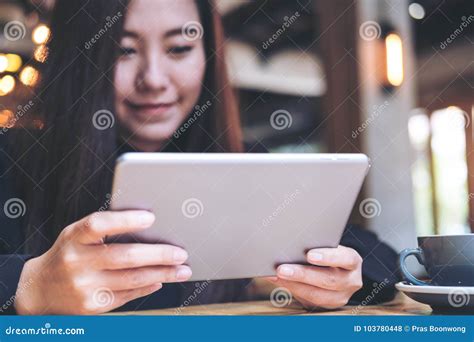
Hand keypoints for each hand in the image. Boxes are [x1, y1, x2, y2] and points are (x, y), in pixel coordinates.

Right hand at [14, 211, 191, 314]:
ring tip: (182, 269)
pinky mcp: (92, 306)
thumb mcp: (76, 235)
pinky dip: (148, 286)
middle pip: (125, 256)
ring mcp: (84, 286)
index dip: (125, 220)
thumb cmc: (68, 253)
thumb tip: (149, 225)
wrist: (38, 290)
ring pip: (132, 279)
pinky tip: (161, 280)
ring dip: (163, 274)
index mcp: (74, 237)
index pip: (99, 225)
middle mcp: (77, 262)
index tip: (151, 217)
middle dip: (159, 254)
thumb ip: (105, 228)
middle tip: (181, 253)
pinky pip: (128, 295)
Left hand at [265, 245, 362, 308]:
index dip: (328, 257)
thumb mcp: (328, 247)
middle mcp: (351, 281)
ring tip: (276, 276)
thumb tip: (290, 244)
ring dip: (293, 285)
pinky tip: (278, 282)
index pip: (345, 258)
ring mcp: (341, 297)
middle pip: (328, 280)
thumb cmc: (327, 254)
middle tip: (282, 269)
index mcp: (352, 261)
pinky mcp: (327, 306)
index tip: (309, 255)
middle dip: (302, 275)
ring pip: (317, 295)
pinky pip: (308, 301)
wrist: (335, 270)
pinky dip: (291, 290)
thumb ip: (315, 246)